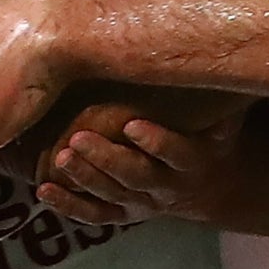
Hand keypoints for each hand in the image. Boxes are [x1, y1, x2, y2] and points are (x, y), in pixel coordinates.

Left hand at [35, 106, 250, 226]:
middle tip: (77, 140)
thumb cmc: (211, 139)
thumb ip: (218, 97)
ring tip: (60, 158)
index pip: (176, 152)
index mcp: (192, 161)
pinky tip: (45, 191)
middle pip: (135, 176)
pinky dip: (69, 206)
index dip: (156, 141)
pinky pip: (94, 214)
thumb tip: (216, 53)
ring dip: (84, 178)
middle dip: (106, 159)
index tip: (132, 124)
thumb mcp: (223, 121)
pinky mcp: (123, 212)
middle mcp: (166, 186)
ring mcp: (142, 202)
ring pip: (110, 194)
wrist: (213, 187)